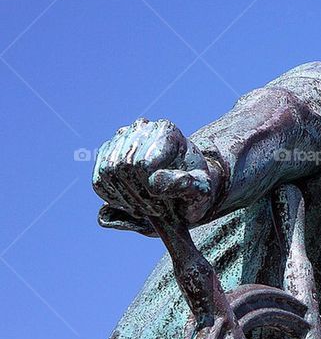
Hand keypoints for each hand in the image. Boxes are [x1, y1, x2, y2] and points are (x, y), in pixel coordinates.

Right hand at [93, 118, 221, 227]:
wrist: (185, 186)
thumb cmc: (196, 187)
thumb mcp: (203, 190)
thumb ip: (188, 186)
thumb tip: (155, 180)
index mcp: (167, 131)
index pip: (142, 164)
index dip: (151, 190)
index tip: (167, 204)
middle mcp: (142, 128)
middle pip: (123, 167)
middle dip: (138, 195)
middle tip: (157, 210)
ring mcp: (121, 138)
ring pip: (108, 173)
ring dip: (126, 198)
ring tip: (147, 206)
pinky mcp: (106, 154)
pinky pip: (98, 182)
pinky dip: (114, 199)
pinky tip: (134, 203)